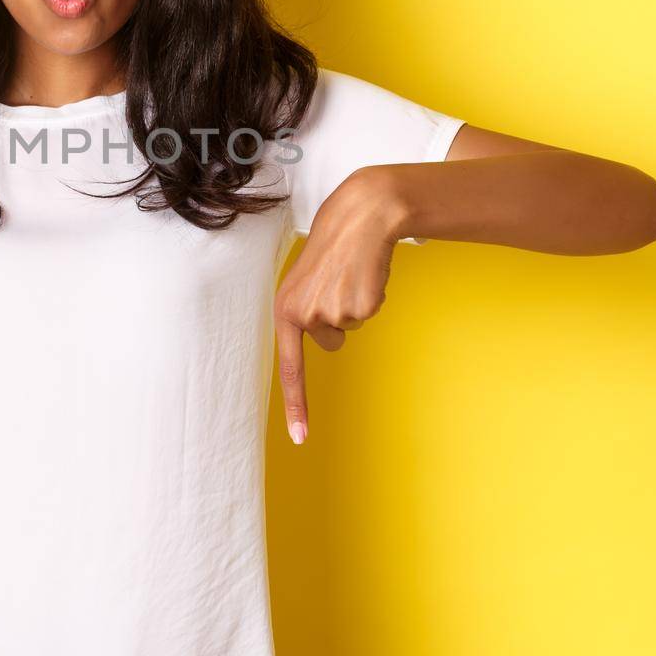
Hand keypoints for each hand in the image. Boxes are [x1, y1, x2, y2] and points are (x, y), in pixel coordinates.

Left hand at [273, 169, 405, 445]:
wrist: (359, 216)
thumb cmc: (332, 247)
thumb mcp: (306, 281)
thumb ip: (307, 312)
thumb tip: (327, 338)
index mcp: (285, 310)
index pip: (290, 368)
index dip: (296, 405)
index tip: (301, 438)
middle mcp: (304, 315)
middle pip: (331, 341)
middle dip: (340, 318)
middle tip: (338, 281)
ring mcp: (332, 312)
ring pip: (351, 326)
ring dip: (356, 303)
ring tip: (350, 273)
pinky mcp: (358, 307)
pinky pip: (368, 314)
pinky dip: (371, 295)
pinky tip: (364, 272)